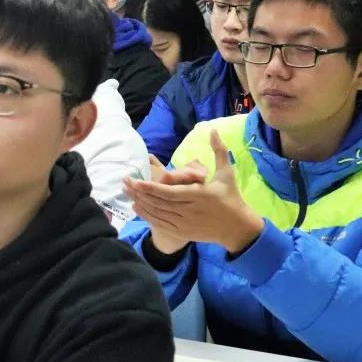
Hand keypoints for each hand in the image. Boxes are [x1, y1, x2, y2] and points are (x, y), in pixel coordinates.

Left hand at [124, 131, 262, 253]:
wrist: (237, 227)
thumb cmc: (231, 197)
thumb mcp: (226, 173)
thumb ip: (219, 151)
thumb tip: (213, 130)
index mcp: (198, 195)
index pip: (168, 192)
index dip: (149, 188)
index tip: (135, 181)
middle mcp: (189, 210)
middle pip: (158, 202)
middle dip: (139, 193)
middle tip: (124, 182)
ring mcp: (184, 223)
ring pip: (157, 213)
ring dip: (140, 203)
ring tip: (127, 192)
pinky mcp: (182, 232)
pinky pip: (160, 223)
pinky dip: (147, 215)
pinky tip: (137, 207)